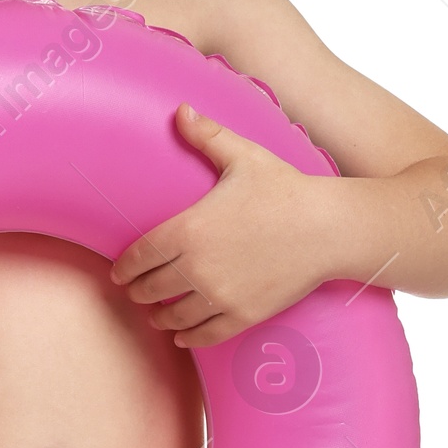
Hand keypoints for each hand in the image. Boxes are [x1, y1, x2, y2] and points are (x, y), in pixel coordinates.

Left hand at [110, 103, 357, 345]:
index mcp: (189, 230)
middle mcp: (198, 268)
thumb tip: (181, 110)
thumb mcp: (244, 156)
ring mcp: (221, 295)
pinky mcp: (244, 315)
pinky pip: (205, 335)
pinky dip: (188, 337)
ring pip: (174, 316)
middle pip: (152, 289)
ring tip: (156, 315)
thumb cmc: (286, 189)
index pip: (140, 256)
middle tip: (135, 292)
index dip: (124, 268)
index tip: (118, 273)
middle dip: (139, 292)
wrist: (328, 228)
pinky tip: (181, 335)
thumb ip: (207, 136)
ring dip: (159, 317)